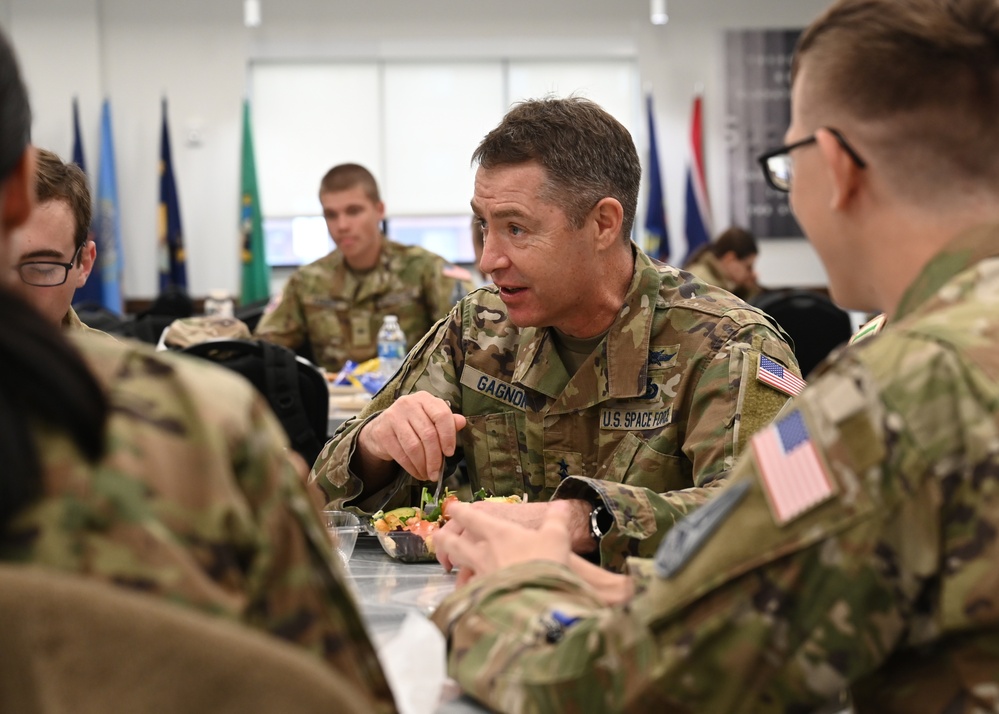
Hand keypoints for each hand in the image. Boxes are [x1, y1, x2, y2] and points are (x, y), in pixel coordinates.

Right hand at [357, 392, 466, 481]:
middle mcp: (408, 404)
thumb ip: (447, 422)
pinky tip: (417, 473)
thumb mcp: (430, 419)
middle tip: (437, 473)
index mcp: (425, 398)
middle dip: (435, 458)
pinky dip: (411, 468)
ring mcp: (393, 417)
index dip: (448, 436)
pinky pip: (401, 454)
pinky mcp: (383, 432)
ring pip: (414, 446)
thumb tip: (462, 422)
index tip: (450, 453)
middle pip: (428, 434)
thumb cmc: (413, 424)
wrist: (382, 428)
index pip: (441, 415)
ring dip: (423, 465)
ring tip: (428, 475)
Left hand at [435, 501, 574, 583]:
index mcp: (497, 532)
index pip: (470, 517)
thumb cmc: (547, 562)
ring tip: (449, 563)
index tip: (452, 507)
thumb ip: (557, 519)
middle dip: (443, 537)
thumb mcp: (557, 536)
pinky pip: (468, 587)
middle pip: (452, 541)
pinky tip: (466, 589)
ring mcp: (480, 574)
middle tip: (438, 535)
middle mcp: (483, 551)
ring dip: (451, 560)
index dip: (458, 510)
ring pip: (457, 564)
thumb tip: (563, 504)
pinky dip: (465, 586)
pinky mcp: (482, 594)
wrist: (541, 598)